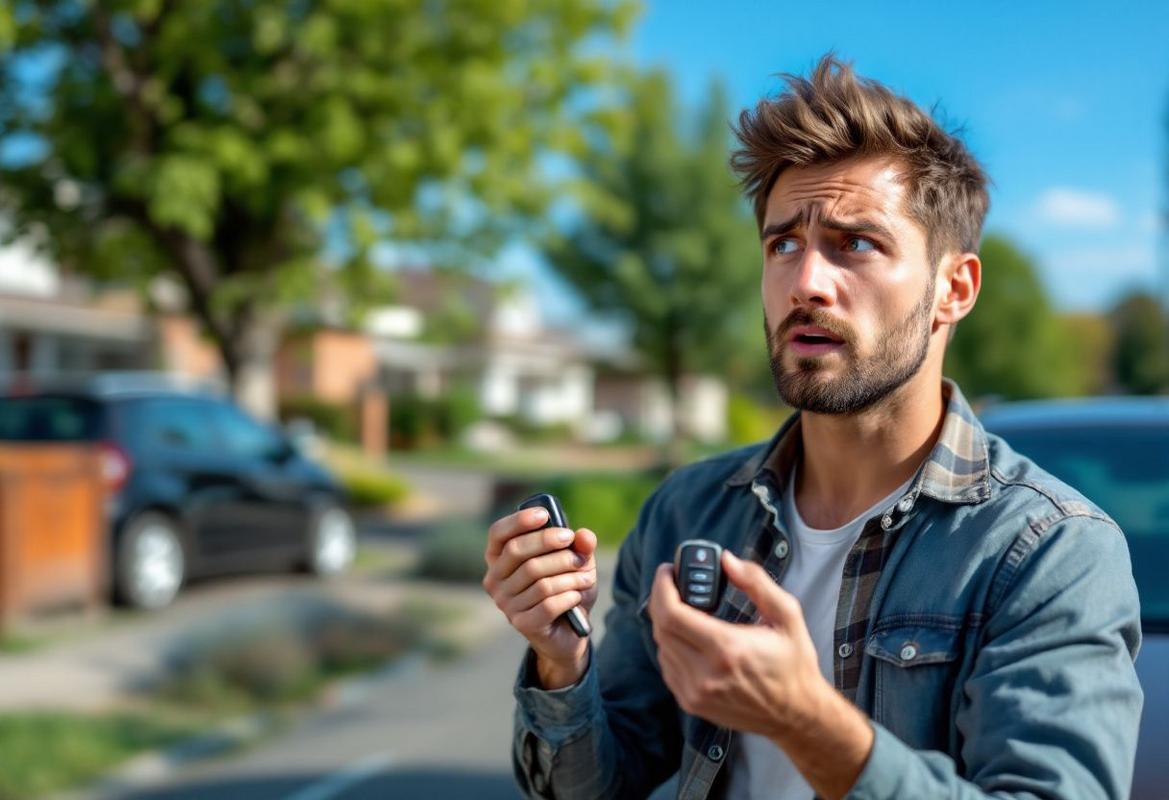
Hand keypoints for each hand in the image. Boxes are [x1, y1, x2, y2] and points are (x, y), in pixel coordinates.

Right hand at [482, 506, 597, 687]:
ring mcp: (505, 604)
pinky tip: (578, 595)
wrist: (568, 632)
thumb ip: (580, 546)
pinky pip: (548, 603)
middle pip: (518, 552)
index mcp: (499, 559)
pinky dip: (569, 596)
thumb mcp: (576, 562)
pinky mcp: (521, 623)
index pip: (498, 533)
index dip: (519, 521)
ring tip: (587, 578)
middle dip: (551, 544)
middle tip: (575, 547)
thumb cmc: (565, 588)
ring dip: (569, 575)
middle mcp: (495, 580)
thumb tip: (584, 536)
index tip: (545, 514)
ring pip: (539, 579)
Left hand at [648, 551, 872, 799]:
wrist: (796, 714)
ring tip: (683, 608)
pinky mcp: (692, 703)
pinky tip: (687, 637)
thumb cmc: (794, 664)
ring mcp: (695, 692)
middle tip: (673, 583)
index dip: (663, 587)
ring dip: (666, 623)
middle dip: (661, 599)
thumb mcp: (786, 615)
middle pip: (660, 628)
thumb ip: (756, 582)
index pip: (672, 614)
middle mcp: (705, 674)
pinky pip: (667, 667)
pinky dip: (671, 646)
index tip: (668, 570)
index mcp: (727, 648)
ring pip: (661, 647)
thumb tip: (727, 560)